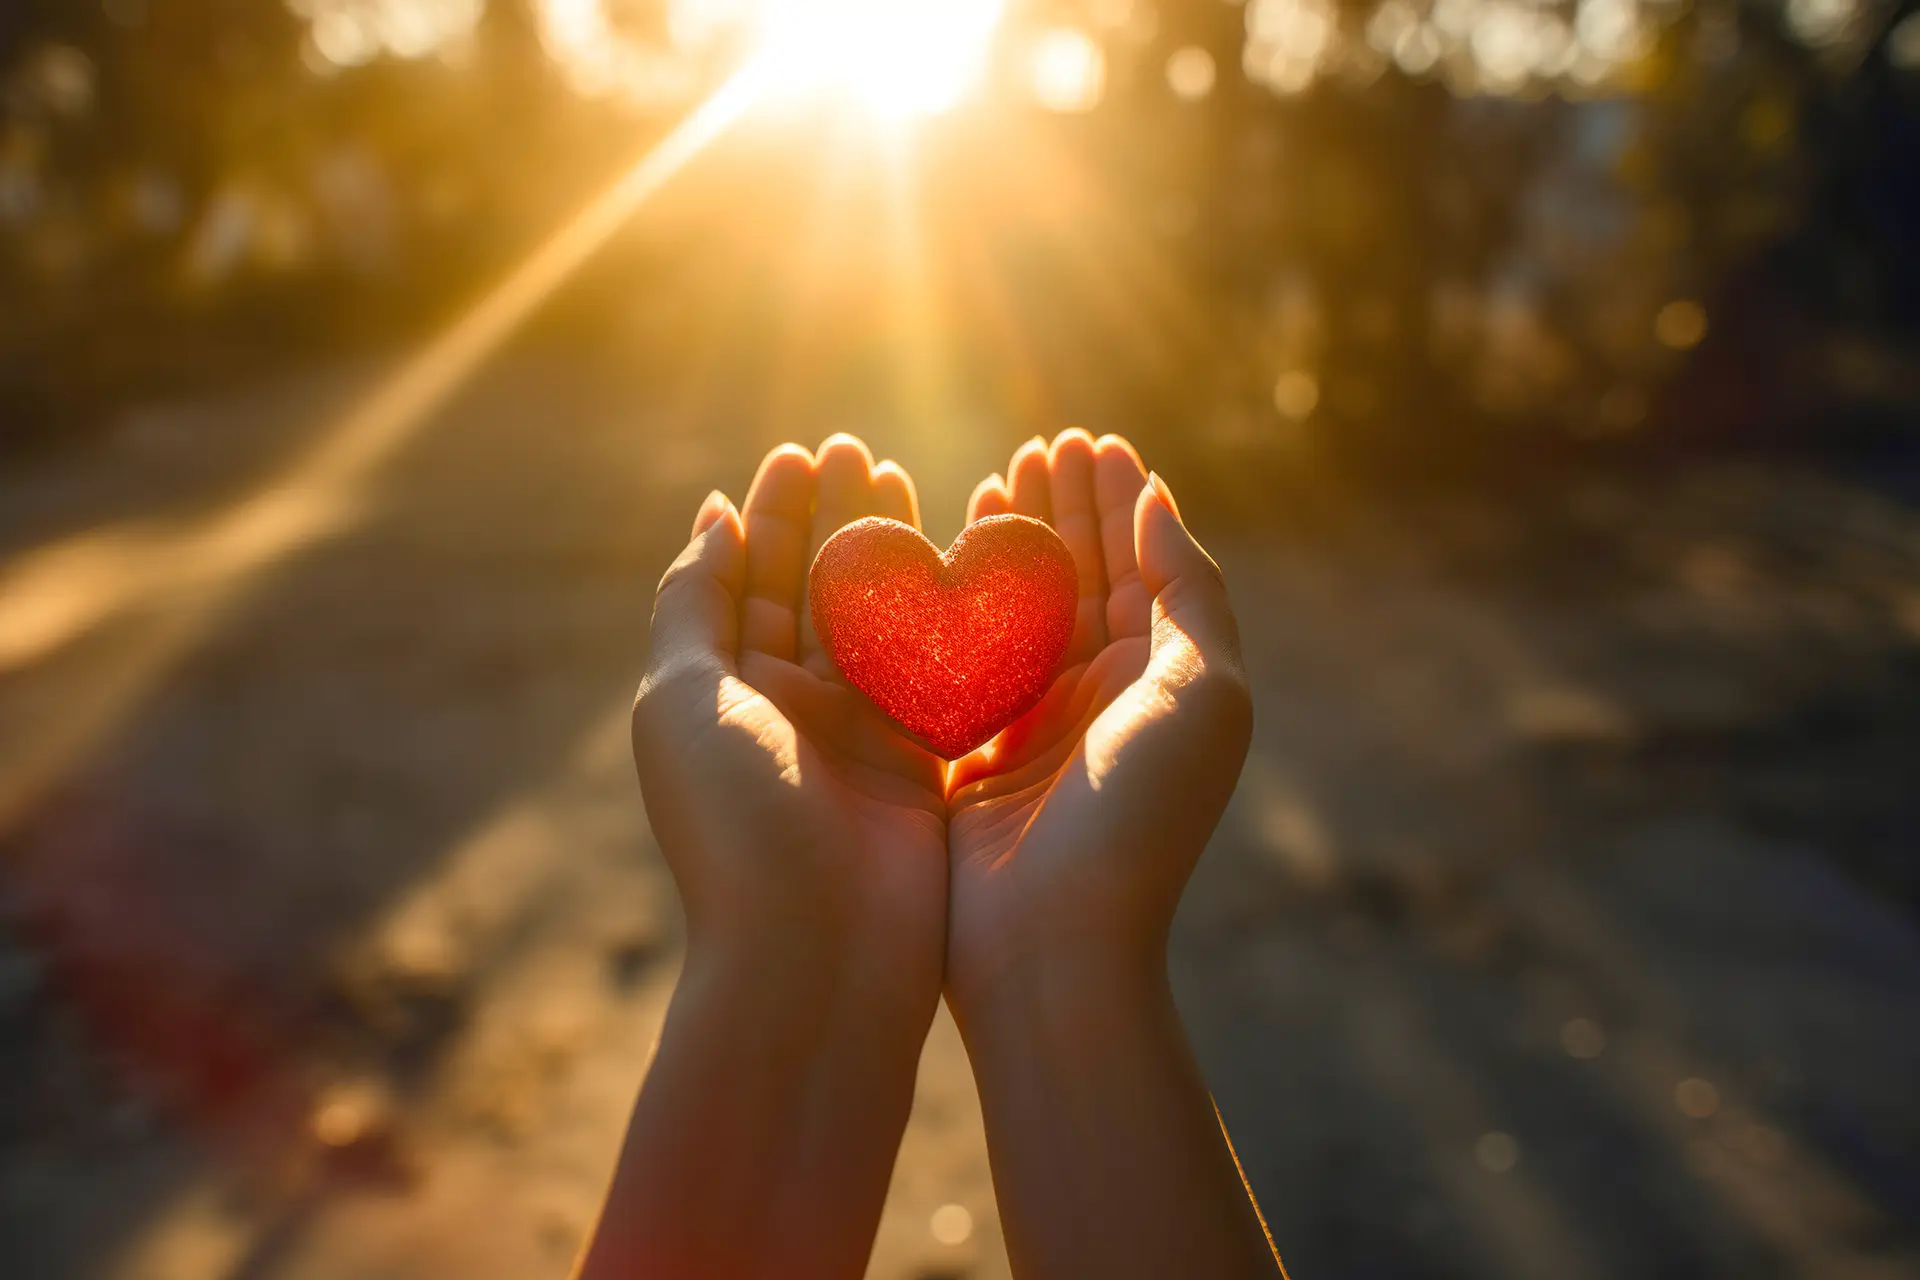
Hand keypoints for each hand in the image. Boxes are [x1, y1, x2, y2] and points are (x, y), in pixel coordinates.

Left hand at [632, 434, 946, 1005]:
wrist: (813, 955)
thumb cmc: (735, 823)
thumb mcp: (684, 697)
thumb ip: (694, 602)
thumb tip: (712, 517)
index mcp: (720, 694)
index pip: (745, 581)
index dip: (772, 513)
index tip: (802, 450)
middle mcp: (784, 712)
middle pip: (811, 592)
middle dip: (833, 520)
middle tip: (860, 448)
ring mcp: (853, 739)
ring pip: (874, 624)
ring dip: (887, 554)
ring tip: (904, 480)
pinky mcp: (916, 768)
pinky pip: (932, 678)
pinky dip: (946, 620)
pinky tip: (965, 563)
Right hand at [945, 429, 1252, 1008]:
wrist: (1059, 943)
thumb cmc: (1142, 816)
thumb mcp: (1200, 690)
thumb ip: (1188, 589)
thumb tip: (1161, 500)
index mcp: (1170, 680)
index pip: (1145, 566)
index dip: (1119, 500)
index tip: (1087, 441)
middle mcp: (1109, 698)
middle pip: (1084, 579)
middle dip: (1062, 510)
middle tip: (1035, 447)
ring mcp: (1040, 726)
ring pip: (1024, 613)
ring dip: (1010, 547)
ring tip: (992, 482)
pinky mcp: (977, 756)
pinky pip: (965, 664)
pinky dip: (954, 610)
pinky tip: (934, 565)